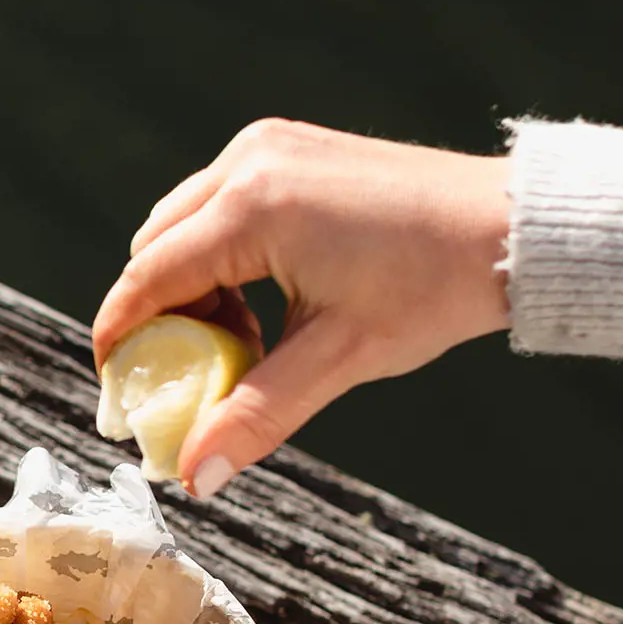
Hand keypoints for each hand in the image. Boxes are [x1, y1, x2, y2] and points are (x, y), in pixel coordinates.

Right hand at [92, 119, 512, 496]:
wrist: (509, 228)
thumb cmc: (432, 287)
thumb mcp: (339, 358)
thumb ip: (257, 414)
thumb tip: (195, 478)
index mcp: (252, 209)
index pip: (147, 277)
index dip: (119, 336)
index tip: (113, 387)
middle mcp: (248, 163)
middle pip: (155, 246)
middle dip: (160, 314)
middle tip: (186, 375)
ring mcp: (268, 146)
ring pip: (184, 222)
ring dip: (191, 284)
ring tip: (240, 341)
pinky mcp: (288, 145)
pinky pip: (220, 202)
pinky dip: (220, 251)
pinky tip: (261, 298)